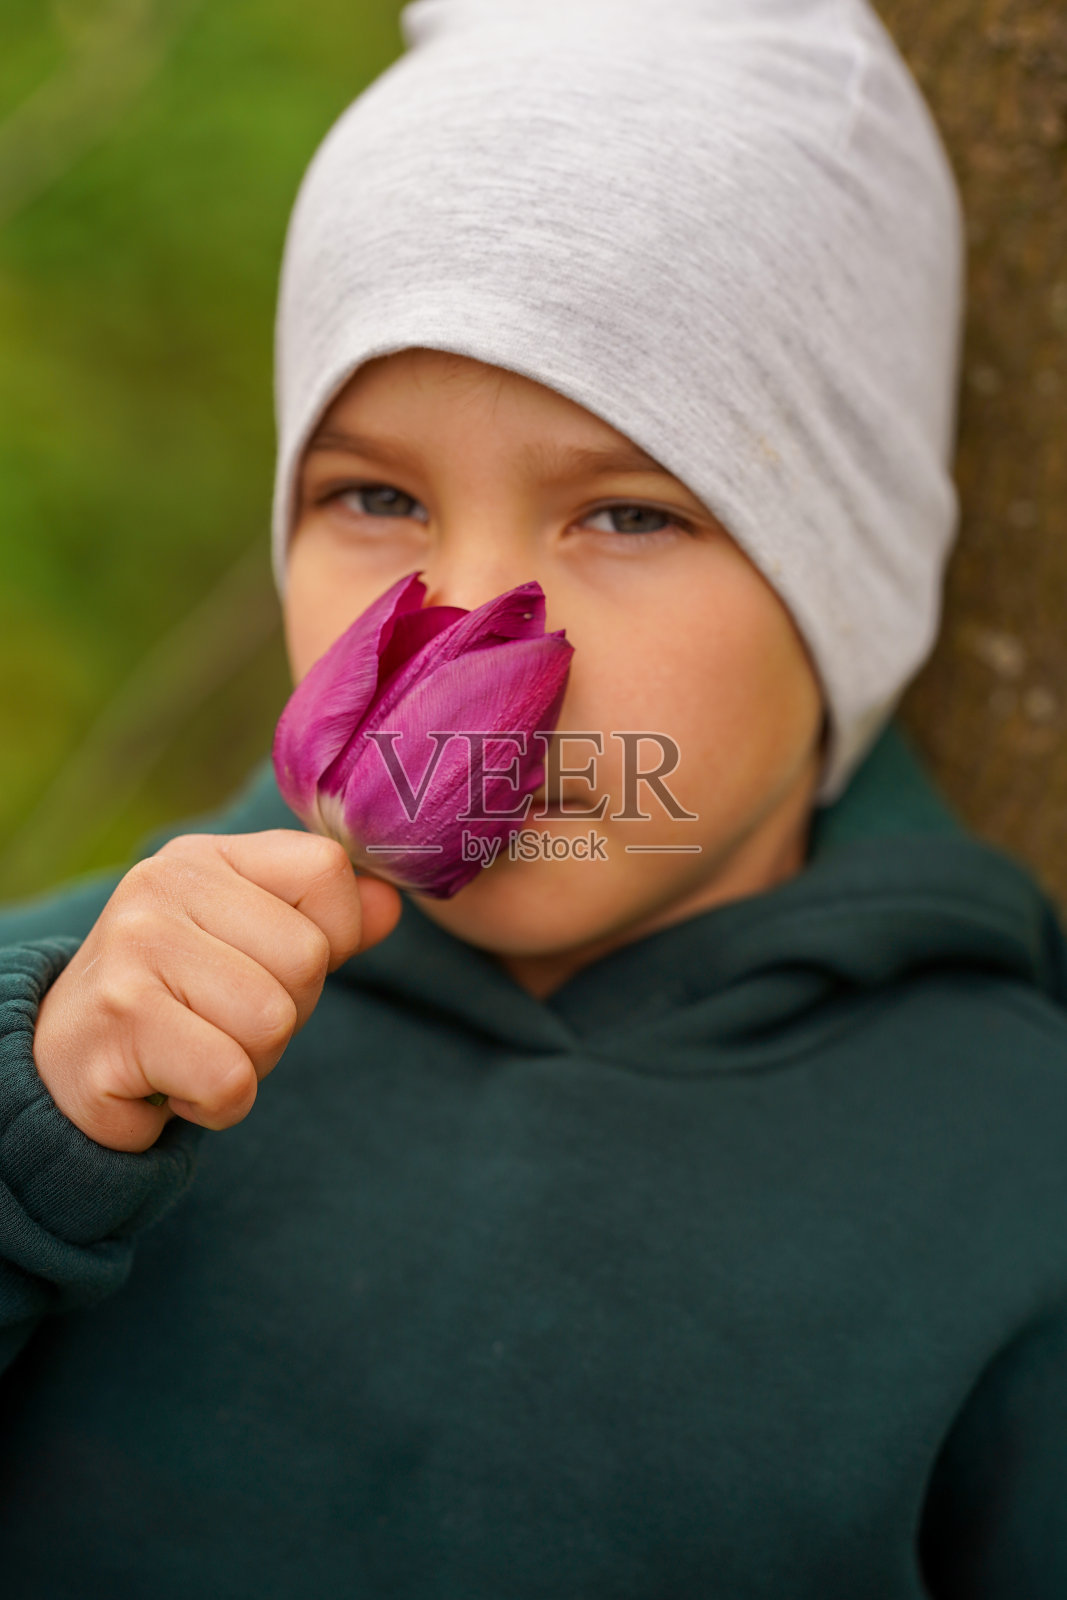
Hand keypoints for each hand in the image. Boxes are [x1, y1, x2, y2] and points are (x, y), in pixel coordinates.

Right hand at [32, 831, 401, 1152]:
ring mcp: (132, 953)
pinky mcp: (117, 1028)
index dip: (332, 938)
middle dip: (287, 1014)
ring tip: (197, 1050)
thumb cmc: (182, 1000)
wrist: (68, 1064)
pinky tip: (175, 1085)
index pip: (326, 872)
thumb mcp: (252, 942)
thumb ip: (327, 921)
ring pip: (272, 1024)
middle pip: (307, 960)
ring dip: (252, 1063)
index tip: (275, 966)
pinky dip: (217, 1105)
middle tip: (222, 1021)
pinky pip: (230, 1080)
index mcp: (206, 857)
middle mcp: (161, 887)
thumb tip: (391, 902)